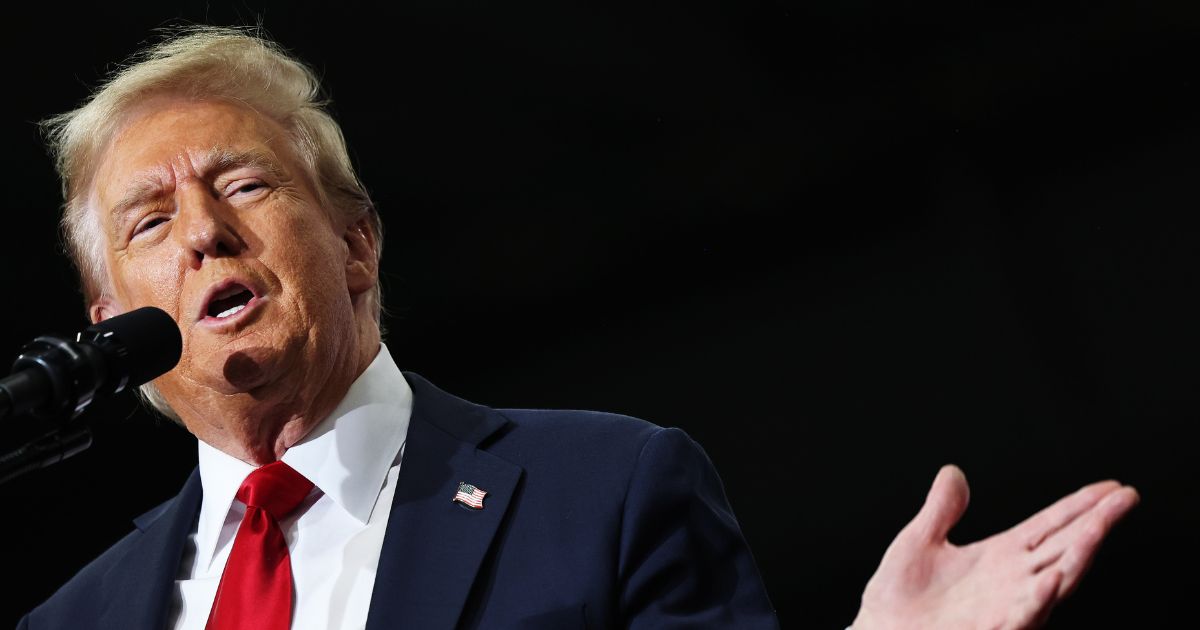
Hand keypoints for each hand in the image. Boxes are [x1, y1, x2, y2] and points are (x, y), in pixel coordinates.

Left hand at [851, 465, 1138, 629]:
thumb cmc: (898, 598)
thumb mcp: (919, 542)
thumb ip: (941, 510)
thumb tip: (953, 472)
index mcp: (1000, 558)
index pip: (1050, 526)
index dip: (1079, 507)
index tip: (1111, 487)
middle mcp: (1012, 581)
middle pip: (1065, 547)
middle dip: (1096, 523)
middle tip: (1125, 497)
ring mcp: (1006, 607)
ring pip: (1054, 580)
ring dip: (1078, 555)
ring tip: (1098, 529)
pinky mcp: (992, 629)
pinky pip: (1021, 616)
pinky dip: (1039, 598)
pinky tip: (1053, 578)